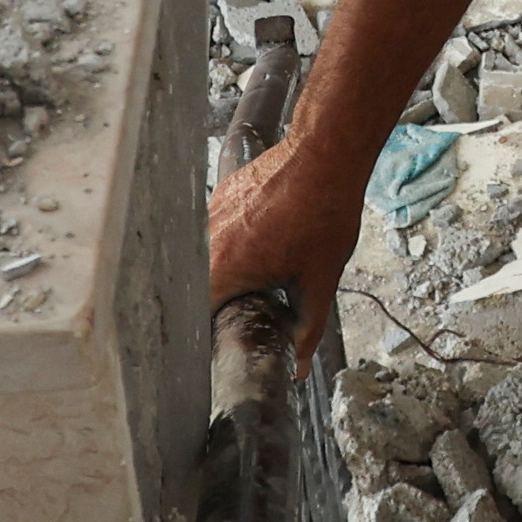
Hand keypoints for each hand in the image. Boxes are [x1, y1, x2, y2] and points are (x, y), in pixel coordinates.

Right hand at [205, 131, 364, 362]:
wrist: (325, 156)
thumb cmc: (323, 213)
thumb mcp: (319, 281)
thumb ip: (307, 330)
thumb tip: (301, 365)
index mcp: (223, 268)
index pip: (196, 317)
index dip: (210, 334)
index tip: (224, 341)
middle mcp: (206, 241)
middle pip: (199, 288)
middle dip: (222, 302)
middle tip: (251, 305)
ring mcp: (209, 214)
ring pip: (206, 258)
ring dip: (227, 270)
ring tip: (264, 266)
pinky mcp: (220, 195)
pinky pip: (216, 230)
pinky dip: (234, 241)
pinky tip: (265, 238)